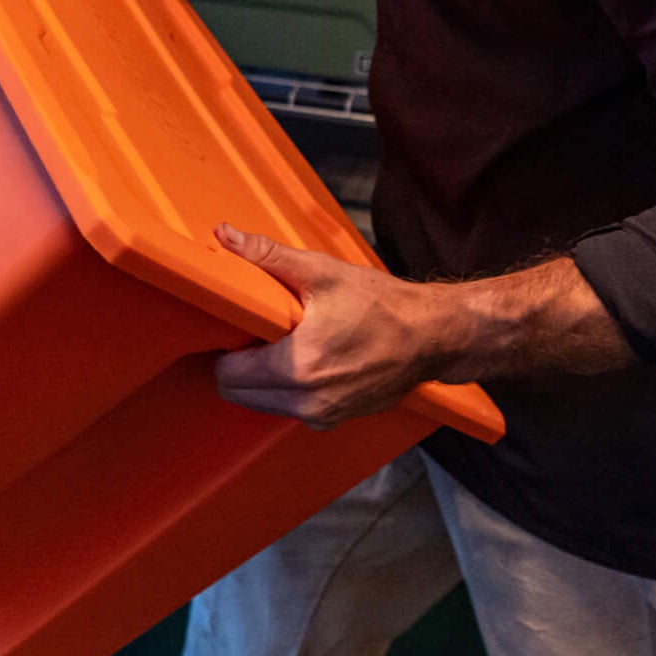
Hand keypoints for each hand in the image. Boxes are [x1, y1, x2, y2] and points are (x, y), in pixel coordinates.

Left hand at [210, 224, 456, 428]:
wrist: (431, 335)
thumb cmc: (381, 303)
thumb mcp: (322, 272)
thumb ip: (267, 256)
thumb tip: (224, 236)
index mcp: (299, 365)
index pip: (229, 375)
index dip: (226, 349)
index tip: (237, 328)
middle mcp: (308, 400)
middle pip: (240, 394)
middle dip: (239, 366)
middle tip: (256, 335)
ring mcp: (323, 415)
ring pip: (263, 405)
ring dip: (262, 380)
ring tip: (281, 345)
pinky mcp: (335, 420)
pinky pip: (291, 410)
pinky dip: (287, 391)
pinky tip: (304, 362)